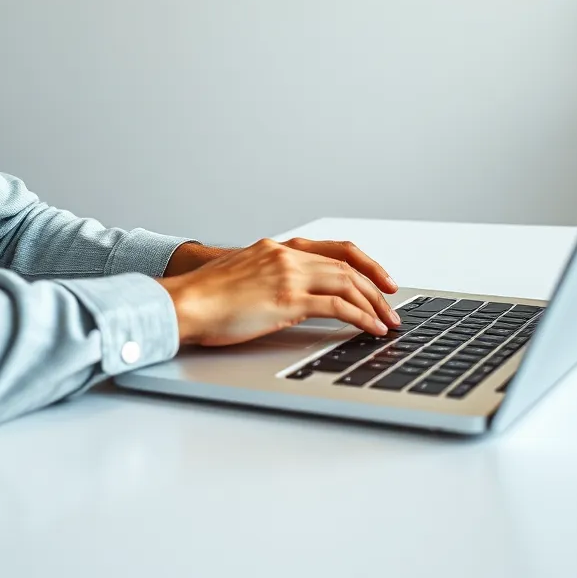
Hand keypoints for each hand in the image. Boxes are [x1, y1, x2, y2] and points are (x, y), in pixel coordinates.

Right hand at [157, 236, 399, 345]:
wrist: (184, 302)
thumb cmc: (206, 297)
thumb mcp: (244, 276)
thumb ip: (271, 278)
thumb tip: (293, 297)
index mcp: (277, 248)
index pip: (334, 249)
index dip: (363, 263)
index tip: (380, 279)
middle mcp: (286, 255)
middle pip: (346, 266)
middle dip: (375, 287)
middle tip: (392, 306)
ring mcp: (288, 275)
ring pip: (347, 283)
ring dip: (374, 304)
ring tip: (388, 322)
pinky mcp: (288, 299)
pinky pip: (337, 306)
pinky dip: (361, 317)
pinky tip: (370, 329)